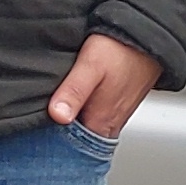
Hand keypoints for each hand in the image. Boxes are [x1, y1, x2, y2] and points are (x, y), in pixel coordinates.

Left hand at [46, 31, 161, 138]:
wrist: (149, 37)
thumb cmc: (121, 50)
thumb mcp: (90, 67)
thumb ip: (74, 92)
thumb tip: (57, 116)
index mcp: (102, 123)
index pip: (70, 146)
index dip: (50, 139)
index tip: (35, 127)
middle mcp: (110, 124)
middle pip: (78, 138)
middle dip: (58, 130)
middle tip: (40, 115)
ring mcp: (115, 115)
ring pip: (86, 125)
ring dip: (70, 118)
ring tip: (54, 105)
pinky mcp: (118, 104)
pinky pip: (95, 113)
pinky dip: (82, 108)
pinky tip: (73, 96)